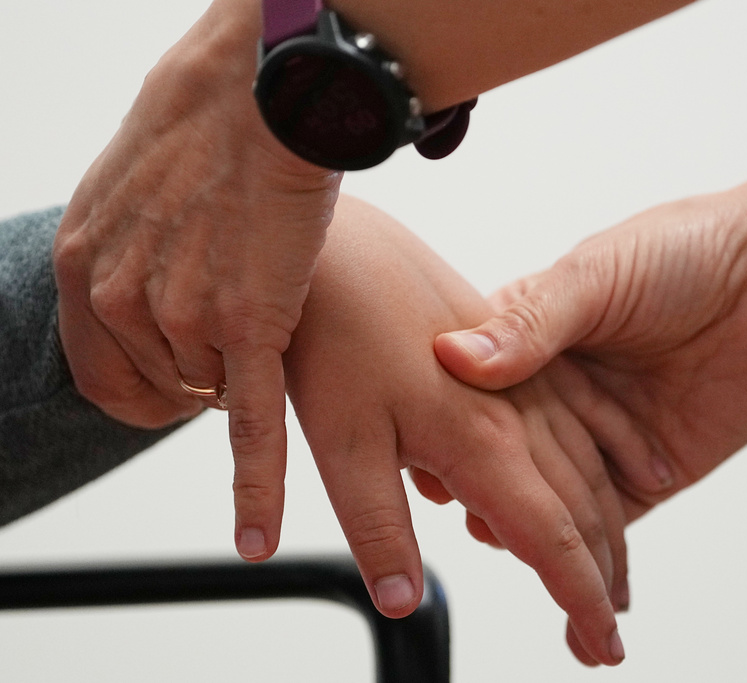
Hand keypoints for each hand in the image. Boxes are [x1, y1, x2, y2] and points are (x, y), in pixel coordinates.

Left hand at [51, 0, 340, 560]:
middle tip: (234, 333)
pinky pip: (251, 425)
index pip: (103, 375)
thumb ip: (124, 259)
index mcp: (84, 267)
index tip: (180, 388)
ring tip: (263, 304)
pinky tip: (258, 538)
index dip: (147, 390)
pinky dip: (256, 489)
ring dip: (239, 373)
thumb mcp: (130, 192)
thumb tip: (144, 300)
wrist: (259, 91)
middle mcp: (121, 298)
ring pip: (213, 392)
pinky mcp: (250, 327)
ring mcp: (184, 317)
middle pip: (163, 385)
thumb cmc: (207, 127)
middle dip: (197, 378)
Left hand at [283, 195, 626, 665]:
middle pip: (581, 508)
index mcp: (482, 443)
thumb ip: (379, 522)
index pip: (550, 539)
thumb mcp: (340, 441)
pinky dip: (604, 458)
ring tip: (617, 571)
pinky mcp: (515, 352)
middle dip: (600, 575)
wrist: (344, 242)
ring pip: (585, 464)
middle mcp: (517, 412)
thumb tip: (403, 599)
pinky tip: (613, 468)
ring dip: (608, 524)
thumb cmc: (333, 334)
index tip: (602, 646)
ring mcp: (522, 377)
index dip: (579, 599)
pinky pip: (578, 416)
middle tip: (610, 631)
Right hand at [435, 192, 746, 518]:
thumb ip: (530, 323)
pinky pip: (609, 520)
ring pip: (550, 496)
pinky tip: (556, 563)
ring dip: (523, 526)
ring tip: (496, 538)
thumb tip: (454, 356)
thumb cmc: (684, 252)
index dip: (446, 420)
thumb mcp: (594, 276)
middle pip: (504, 452)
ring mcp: (602, 436)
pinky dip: (585, 549)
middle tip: (452, 500)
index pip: (471, 390)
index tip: (421, 446)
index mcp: (532, 337)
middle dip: (478, 483)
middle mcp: (560, 391)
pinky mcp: (647, 473)